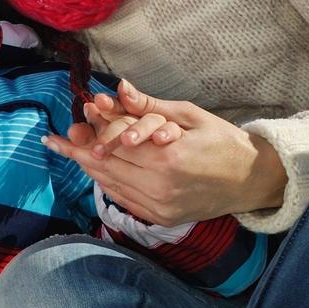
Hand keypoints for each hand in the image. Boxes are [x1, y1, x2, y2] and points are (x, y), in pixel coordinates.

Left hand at [45, 79, 288, 225]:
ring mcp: (160, 207)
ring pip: (111, 185)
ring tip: (68, 152)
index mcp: (169, 158)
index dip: (85, 138)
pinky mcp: (161, 219)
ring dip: (88, 168)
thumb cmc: (223, 142)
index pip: (113, 147)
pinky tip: (95, 170)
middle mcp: (161, 187)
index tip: (62, 131)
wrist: (252, 180)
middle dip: (79, 152)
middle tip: (56, 141)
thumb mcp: (189, 116)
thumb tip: (120, 88)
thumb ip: (149, 106)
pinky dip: (107, 183)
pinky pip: (123, 199)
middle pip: (105, 168)